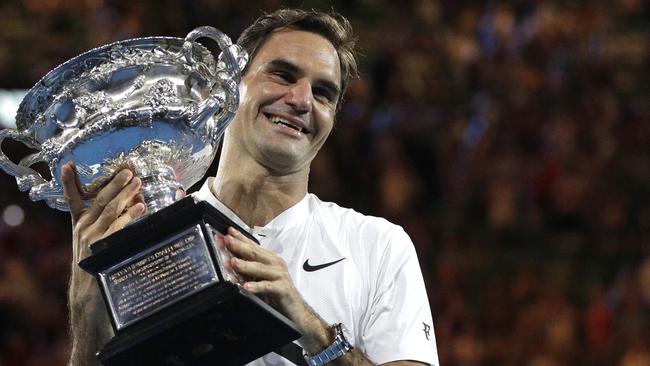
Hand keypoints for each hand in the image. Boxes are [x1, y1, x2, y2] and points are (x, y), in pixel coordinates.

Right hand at [61, 161, 145, 261]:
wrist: (88, 290)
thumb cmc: (96, 261)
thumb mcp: (93, 239)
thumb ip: (108, 221)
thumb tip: (135, 201)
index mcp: (79, 223)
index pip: (72, 198)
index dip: (68, 182)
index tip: (67, 165)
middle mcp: (83, 227)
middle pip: (99, 199)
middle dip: (114, 183)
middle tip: (128, 171)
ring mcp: (91, 236)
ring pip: (110, 209)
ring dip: (125, 194)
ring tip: (137, 182)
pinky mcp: (100, 246)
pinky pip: (118, 226)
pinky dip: (130, 215)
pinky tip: (141, 206)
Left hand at [221, 227, 333, 352]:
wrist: (296, 311)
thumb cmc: (277, 293)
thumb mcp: (261, 279)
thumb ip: (249, 270)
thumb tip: (229, 262)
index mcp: (270, 259)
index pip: (254, 246)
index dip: (241, 238)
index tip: (227, 232)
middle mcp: (276, 264)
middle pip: (255, 253)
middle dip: (240, 246)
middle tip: (227, 240)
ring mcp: (280, 276)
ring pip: (260, 268)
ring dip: (245, 265)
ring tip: (232, 262)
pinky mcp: (282, 289)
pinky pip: (267, 287)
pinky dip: (256, 286)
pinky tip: (246, 287)